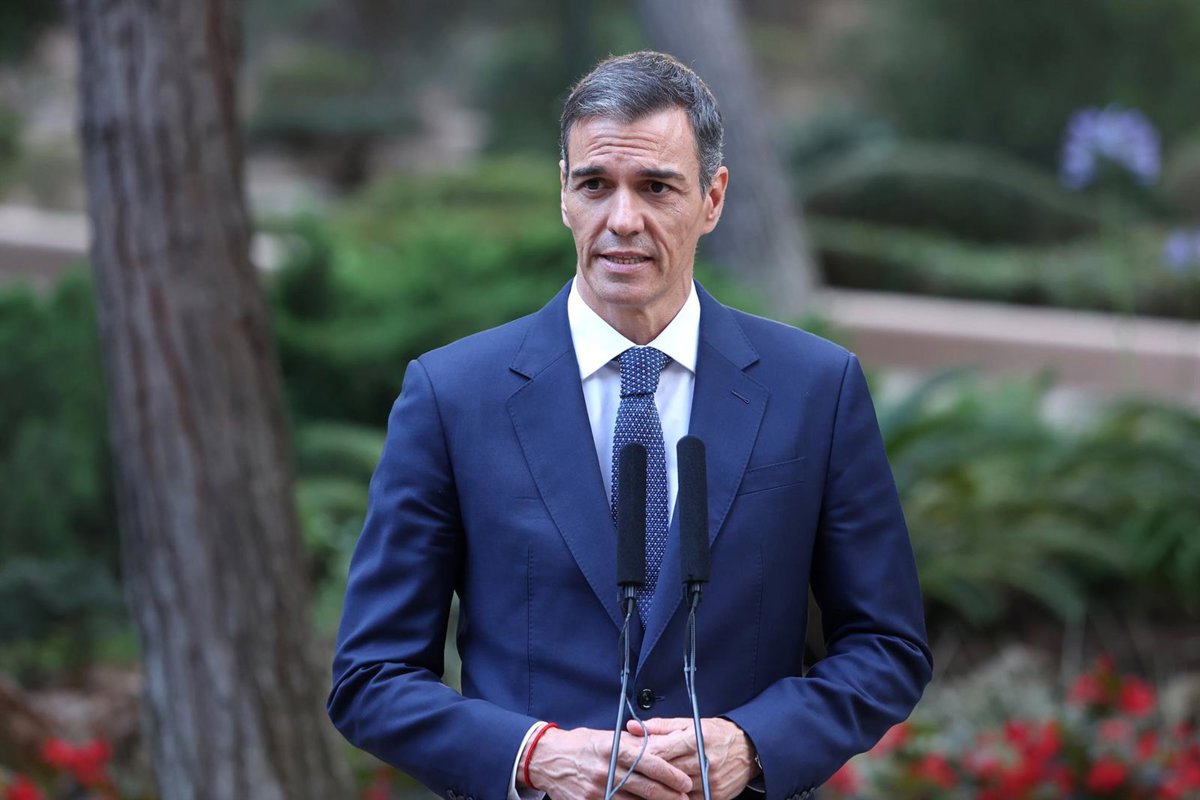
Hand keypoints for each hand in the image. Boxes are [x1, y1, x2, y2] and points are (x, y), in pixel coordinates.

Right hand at [523, 725, 693, 799]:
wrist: (547, 759)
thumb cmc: (579, 745)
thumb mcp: (605, 737)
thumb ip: (630, 744)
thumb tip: (659, 748)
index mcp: (612, 749)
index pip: (648, 762)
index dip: (670, 774)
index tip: (685, 782)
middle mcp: (606, 770)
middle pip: (645, 787)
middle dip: (669, 795)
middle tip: (685, 798)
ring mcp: (598, 790)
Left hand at [626, 718, 758, 799]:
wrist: (749, 749)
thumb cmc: (717, 734)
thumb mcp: (690, 723)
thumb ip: (660, 727)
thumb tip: (633, 727)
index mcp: (695, 739)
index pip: (662, 751)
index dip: (644, 755)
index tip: (631, 757)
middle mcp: (703, 761)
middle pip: (667, 772)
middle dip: (649, 773)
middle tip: (634, 773)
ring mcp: (710, 782)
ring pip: (676, 790)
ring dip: (660, 789)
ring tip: (648, 784)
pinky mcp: (715, 796)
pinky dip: (676, 798)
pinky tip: (666, 793)